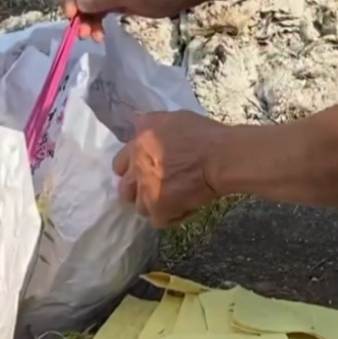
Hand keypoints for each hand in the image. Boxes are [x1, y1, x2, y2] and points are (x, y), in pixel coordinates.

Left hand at [113, 110, 226, 226]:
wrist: (218, 156)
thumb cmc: (201, 135)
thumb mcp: (172, 118)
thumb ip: (150, 122)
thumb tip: (136, 120)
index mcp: (137, 146)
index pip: (119, 163)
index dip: (131, 169)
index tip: (143, 171)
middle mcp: (136, 168)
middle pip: (125, 189)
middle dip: (137, 190)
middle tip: (155, 189)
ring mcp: (145, 191)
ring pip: (140, 207)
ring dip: (154, 205)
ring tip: (173, 200)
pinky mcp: (158, 209)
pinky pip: (159, 220)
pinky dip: (172, 216)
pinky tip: (184, 208)